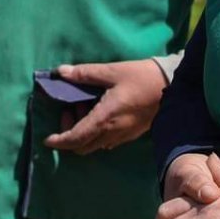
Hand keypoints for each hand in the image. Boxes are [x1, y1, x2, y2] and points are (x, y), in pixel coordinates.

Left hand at [43, 60, 167, 153]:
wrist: (172, 86)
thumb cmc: (141, 77)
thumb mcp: (111, 71)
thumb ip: (84, 74)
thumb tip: (60, 72)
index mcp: (104, 118)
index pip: (75, 138)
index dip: (59, 141)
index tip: (47, 139)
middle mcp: (112, 132)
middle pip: (82, 147)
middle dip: (69, 134)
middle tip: (71, 110)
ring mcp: (123, 136)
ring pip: (94, 146)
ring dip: (84, 133)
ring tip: (87, 108)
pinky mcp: (131, 135)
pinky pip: (107, 142)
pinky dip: (96, 132)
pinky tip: (101, 112)